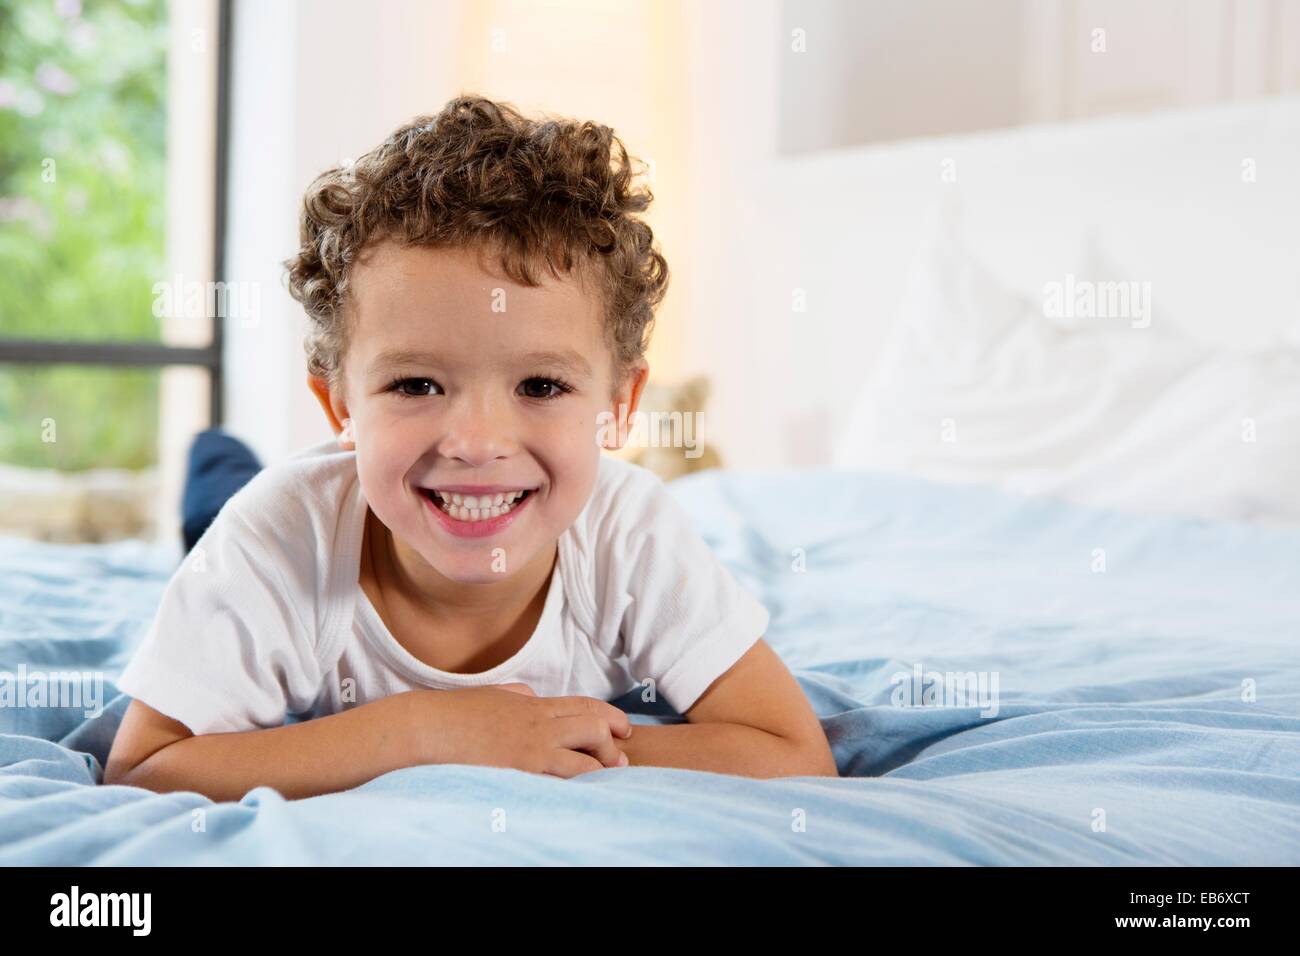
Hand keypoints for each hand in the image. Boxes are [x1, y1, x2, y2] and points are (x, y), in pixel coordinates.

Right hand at [410, 684, 631, 777]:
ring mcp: (529, 750)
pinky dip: (577, 788)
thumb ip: (514, 695)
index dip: (609, 717)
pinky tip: (583, 796)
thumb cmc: (450, 715)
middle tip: (621, 760)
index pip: (583, 706)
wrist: (423, 728)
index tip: (623, 729)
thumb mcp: (489, 696)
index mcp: (531, 705)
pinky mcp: (519, 773)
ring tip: (608, 780)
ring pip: (583, 759)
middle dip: (613, 745)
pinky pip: (560, 781)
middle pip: (592, 728)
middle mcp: (537, 724)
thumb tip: (530, 695)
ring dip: (600, 770)